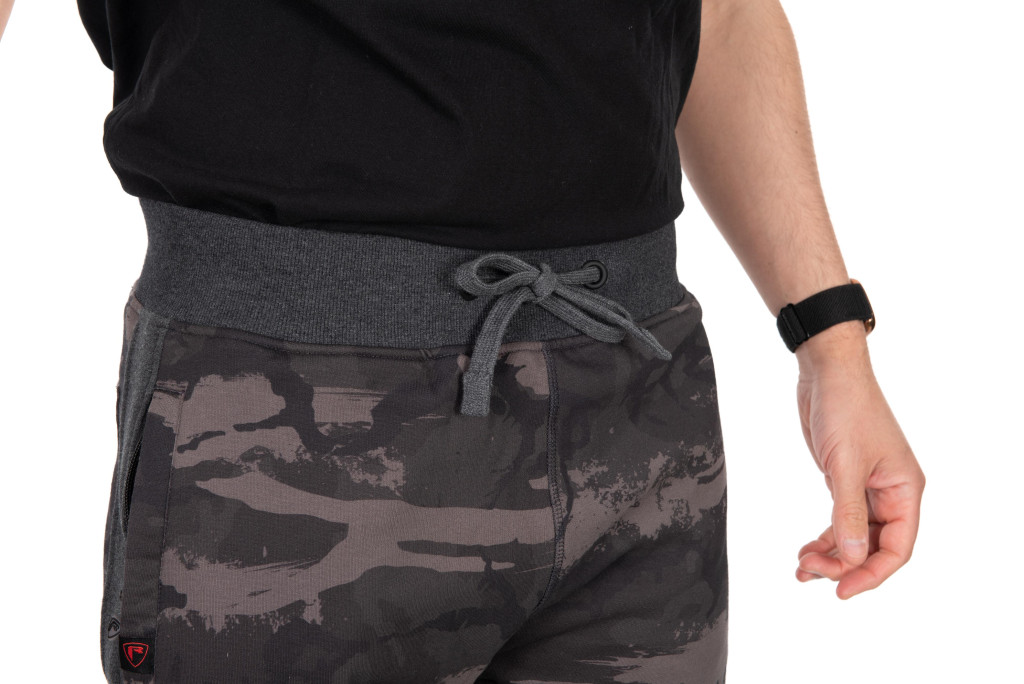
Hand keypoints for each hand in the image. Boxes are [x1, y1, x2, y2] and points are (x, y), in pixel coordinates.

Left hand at [792, 333, 925, 598]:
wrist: (827, 372)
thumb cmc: (846, 408)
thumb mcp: (845, 464)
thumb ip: (847, 512)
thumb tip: (850, 557)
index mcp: (905, 489)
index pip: (897, 548)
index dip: (871, 574)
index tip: (841, 591)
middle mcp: (891, 492)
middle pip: (873, 546)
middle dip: (843, 565)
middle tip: (809, 572)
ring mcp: (868, 487)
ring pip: (854, 536)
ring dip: (831, 554)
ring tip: (801, 566)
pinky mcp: (846, 480)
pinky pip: (841, 519)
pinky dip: (825, 537)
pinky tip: (806, 549)